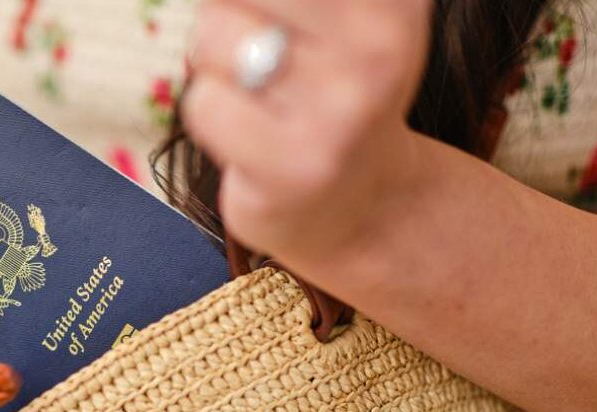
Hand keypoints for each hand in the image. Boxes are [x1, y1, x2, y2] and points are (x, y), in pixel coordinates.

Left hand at [184, 0, 432, 265]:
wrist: (362, 206)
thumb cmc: (329, 95)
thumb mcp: (339, 20)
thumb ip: (280, 0)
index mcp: (392, 5)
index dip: (252, 2)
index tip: (279, 28)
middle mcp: (379, 49)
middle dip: (229, 17)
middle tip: (266, 63)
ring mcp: (340, 112)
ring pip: (212, 36)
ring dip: (216, 69)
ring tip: (259, 100)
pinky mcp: (296, 167)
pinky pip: (204, 103)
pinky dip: (210, 118)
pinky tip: (250, 139)